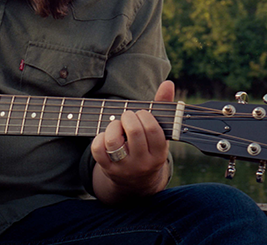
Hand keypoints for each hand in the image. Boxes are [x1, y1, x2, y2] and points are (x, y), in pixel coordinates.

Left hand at [90, 80, 174, 201]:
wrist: (136, 182)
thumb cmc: (148, 147)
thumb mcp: (158, 132)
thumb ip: (163, 106)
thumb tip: (168, 83)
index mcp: (159, 154)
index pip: (153, 130)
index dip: (144, 116)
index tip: (141, 114)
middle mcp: (142, 163)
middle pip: (134, 132)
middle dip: (128, 117)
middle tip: (128, 116)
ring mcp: (124, 168)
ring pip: (113, 142)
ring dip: (113, 126)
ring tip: (117, 126)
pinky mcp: (107, 169)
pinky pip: (98, 150)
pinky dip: (99, 138)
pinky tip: (106, 137)